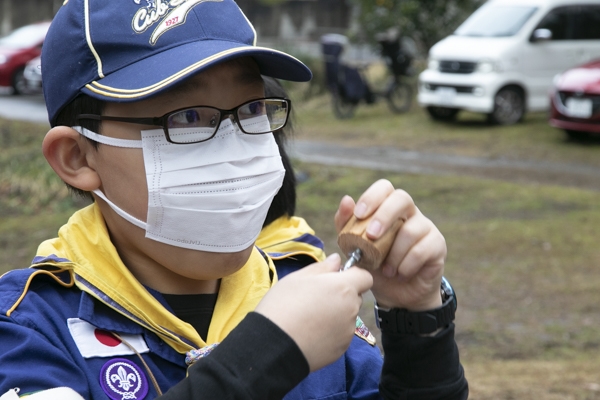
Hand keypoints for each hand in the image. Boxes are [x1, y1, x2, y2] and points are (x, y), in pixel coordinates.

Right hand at [254, 254, 372, 371]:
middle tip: (317, 298)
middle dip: (342, 295)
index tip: (336, 278)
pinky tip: (311, 333)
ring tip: (310, 318)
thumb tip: (337, 260)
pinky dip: (331, 332)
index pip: (365, 277)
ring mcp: (348, 331)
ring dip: (336, 314)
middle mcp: (351, 309)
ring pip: (348, 316)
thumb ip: (322, 267)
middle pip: (355, 297)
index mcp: (343, 287)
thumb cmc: (284, 305)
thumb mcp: (298, 278)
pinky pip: (341, 334)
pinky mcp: (341, 348)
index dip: (353, 275)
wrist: (275, 345)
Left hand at [334, 179, 445, 310]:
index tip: (358, 215)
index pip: (384, 187)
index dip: (372, 197)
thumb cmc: (374, 265)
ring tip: (385, 269)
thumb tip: (347, 200)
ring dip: (393, 253)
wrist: (395, 294)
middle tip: (371, 235)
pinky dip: (406, 265)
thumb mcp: (353, 247)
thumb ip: (346, 224)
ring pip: (411, 230)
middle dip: (384, 216)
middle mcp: (409, 213)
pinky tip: (399, 274)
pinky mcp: (437, 245)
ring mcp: (425, 228)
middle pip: (402, 198)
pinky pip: (422, 250)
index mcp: (388, 208)